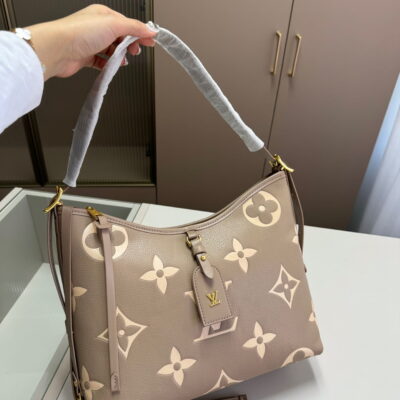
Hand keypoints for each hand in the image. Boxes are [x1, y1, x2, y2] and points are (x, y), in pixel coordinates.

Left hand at [26, 4, 156, 79]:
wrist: (58, 49)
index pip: (127, 24)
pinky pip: (101, 61)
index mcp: (103, 15)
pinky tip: (111, 66)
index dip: (140, 33)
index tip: (151, 41)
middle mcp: (96, 27)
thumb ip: (135, 28)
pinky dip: (108, 65)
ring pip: (111, 50)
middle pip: (120, 37)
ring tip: (122, 60)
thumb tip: (150, 30)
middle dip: (130, 45)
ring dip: (119, 56)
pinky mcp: (85, 56)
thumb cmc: (79, 33)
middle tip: (135, 51)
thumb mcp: (114, 25)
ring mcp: (90, 42)